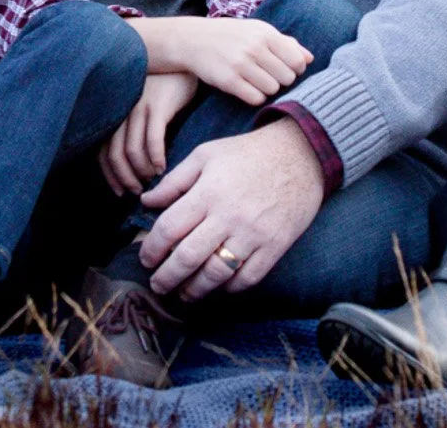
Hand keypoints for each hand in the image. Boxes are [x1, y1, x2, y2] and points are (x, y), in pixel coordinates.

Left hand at [101, 72, 198, 194]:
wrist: (185, 63)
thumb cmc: (165, 92)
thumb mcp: (144, 110)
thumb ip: (135, 131)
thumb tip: (132, 167)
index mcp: (117, 113)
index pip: (103, 152)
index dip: (110, 175)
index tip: (120, 192)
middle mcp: (124, 110)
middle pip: (115, 154)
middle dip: (124, 178)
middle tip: (137, 192)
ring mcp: (140, 106)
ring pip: (133, 150)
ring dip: (141, 172)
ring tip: (153, 182)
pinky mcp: (159, 104)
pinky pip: (153, 139)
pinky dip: (156, 158)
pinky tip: (163, 168)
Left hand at [139, 119, 324, 300]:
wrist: (300, 154)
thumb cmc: (248, 153)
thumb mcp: (206, 155)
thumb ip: (174, 181)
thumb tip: (146, 202)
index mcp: (208, 192)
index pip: (170, 228)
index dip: (152, 248)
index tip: (145, 259)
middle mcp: (229, 216)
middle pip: (188, 257)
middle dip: (167, 277)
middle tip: (158, 285)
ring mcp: (253, 234)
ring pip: (217, 273)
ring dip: (195, 289)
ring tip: (184, 293)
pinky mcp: (275, 246)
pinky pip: (248, 277)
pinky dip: (230, 287)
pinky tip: (218, 287)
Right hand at [154, 18, 311, 104]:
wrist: (193, 40)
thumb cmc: (231, 35)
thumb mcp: (258, 31)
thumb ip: (286, 43)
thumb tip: (310, 58)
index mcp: (265, 34)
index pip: (297, 61)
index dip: (295, 68)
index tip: (283, 68)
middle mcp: (254, 48)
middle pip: (288, 78)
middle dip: (281, 80)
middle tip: (269, 75)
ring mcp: (241, 64)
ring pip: (273, 89)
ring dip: (268, 89)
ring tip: (257, 81)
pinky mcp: (228, 81)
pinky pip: (256, 98)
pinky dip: (255, 97)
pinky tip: (247, 88)